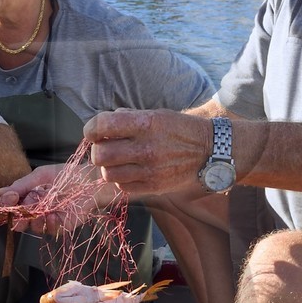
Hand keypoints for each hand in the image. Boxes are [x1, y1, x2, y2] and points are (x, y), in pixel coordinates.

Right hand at [0, 162, 116, 234]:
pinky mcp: (62, 226)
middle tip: (21, 207)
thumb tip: (1, 192)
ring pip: (33, 227)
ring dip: (34, 218)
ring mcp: (49, 219)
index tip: (8, 197)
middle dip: (18, 214)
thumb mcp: (41, 175)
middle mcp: (37, 210)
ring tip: (41, 208)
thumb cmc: (68, 175)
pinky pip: (50, 231)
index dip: (8, 203)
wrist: (92, 181)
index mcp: (30, 196)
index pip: (13, 204)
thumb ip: (22, 184)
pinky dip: (50, 223)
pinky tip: (53, 215)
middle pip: (20, 219)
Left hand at [85, 109, 212, 195]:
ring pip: (107, 173)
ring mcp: (150, 170)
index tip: (93, 132)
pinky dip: (121, 180)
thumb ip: (127, 118)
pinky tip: (129, 171)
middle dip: (97, 150)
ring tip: (117, 161)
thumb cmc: (179, 129)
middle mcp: (146, 148)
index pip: (102, 125)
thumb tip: (101, 126)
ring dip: (107, 167)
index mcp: (146, 124)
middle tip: (105, 147)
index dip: (91, 129)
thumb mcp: (156, 115)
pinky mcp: (154, 186)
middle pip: (100, 154)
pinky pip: (122, 187)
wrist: (210, 150)